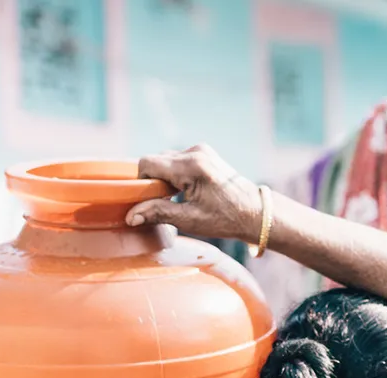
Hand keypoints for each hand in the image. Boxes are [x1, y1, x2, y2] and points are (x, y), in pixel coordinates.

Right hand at [127, 145, 261, 242]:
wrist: (255, 212)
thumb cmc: (226, 219)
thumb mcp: (190, 220)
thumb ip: (158, 213)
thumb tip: (131, 216)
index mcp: (191, 166)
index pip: (147, 163)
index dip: (141, 182)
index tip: (148, 200)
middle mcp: (195, 152)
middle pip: (156, 160)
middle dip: (154, 181)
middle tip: (166, 203)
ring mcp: (201, 150)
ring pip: (167, 160)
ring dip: (165, 178)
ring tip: (179, 198)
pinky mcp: (205, 153)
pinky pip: (179, 160)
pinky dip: (176, 175)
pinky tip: (187, 191)